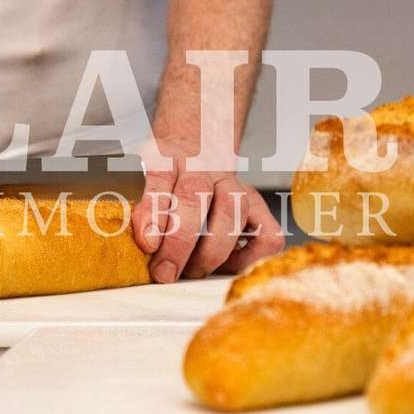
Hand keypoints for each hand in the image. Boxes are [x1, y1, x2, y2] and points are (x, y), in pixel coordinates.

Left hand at [130, 138, 283, 282]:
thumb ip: (146, 207)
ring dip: (212, 251)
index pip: (161, 176)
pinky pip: (268, 235)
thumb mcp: (146, 177)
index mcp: (171, 157)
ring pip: (234, 213)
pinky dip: (251, 257)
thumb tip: (147, 242)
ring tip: (193, 270)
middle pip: (196, 195)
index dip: (155, 213)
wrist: (202, 142)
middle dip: (181, 243)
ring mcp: (237, 186)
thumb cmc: (173, 170)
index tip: (148, 243)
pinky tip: (228, 263)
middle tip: (166, 272)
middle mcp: (206, 167)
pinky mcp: (258, 205)